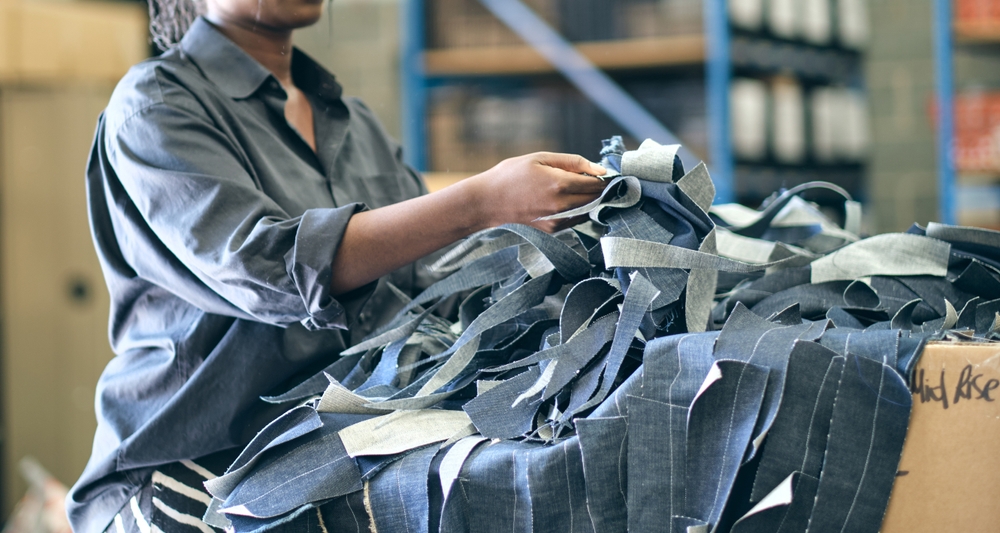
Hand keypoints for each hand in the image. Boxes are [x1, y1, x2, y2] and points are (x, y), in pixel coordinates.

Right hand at [468, 152, 606, 232]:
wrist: (487, 202)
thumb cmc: (511, 175)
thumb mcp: (540, 158)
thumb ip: (573, 162)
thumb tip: (601, 170)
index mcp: (560, 184)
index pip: (597, 184)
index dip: (603, 177)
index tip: (601, 172)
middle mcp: (562, 205)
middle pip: (596, 199)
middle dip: (597, 189)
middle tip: (590, 178)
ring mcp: (557, 220)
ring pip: (588, 210)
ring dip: (588, 199)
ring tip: (574, 187)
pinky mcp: (552, 229)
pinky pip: (576, 219)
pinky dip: (577, 208)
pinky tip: (563, 199)